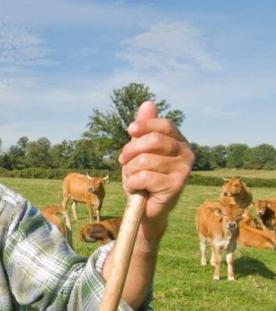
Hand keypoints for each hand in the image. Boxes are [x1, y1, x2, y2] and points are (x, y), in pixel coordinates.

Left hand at [118, 101, 194, 240]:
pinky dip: (133, 183)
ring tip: (132, 178)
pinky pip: (144, 177)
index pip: (164, 125)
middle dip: (130, 151)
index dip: (144, 125)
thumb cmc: (143, 175)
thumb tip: (148, 103)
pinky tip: (137, 189)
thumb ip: (144, 128)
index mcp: (179, 141)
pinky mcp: (176, 186)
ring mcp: (184, 170)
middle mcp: (187, 153)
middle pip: (153, 141)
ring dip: (129, 171)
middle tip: (123, 161)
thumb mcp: (139, 149)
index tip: (130, 130)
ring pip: (144, 160)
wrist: (147, 207)